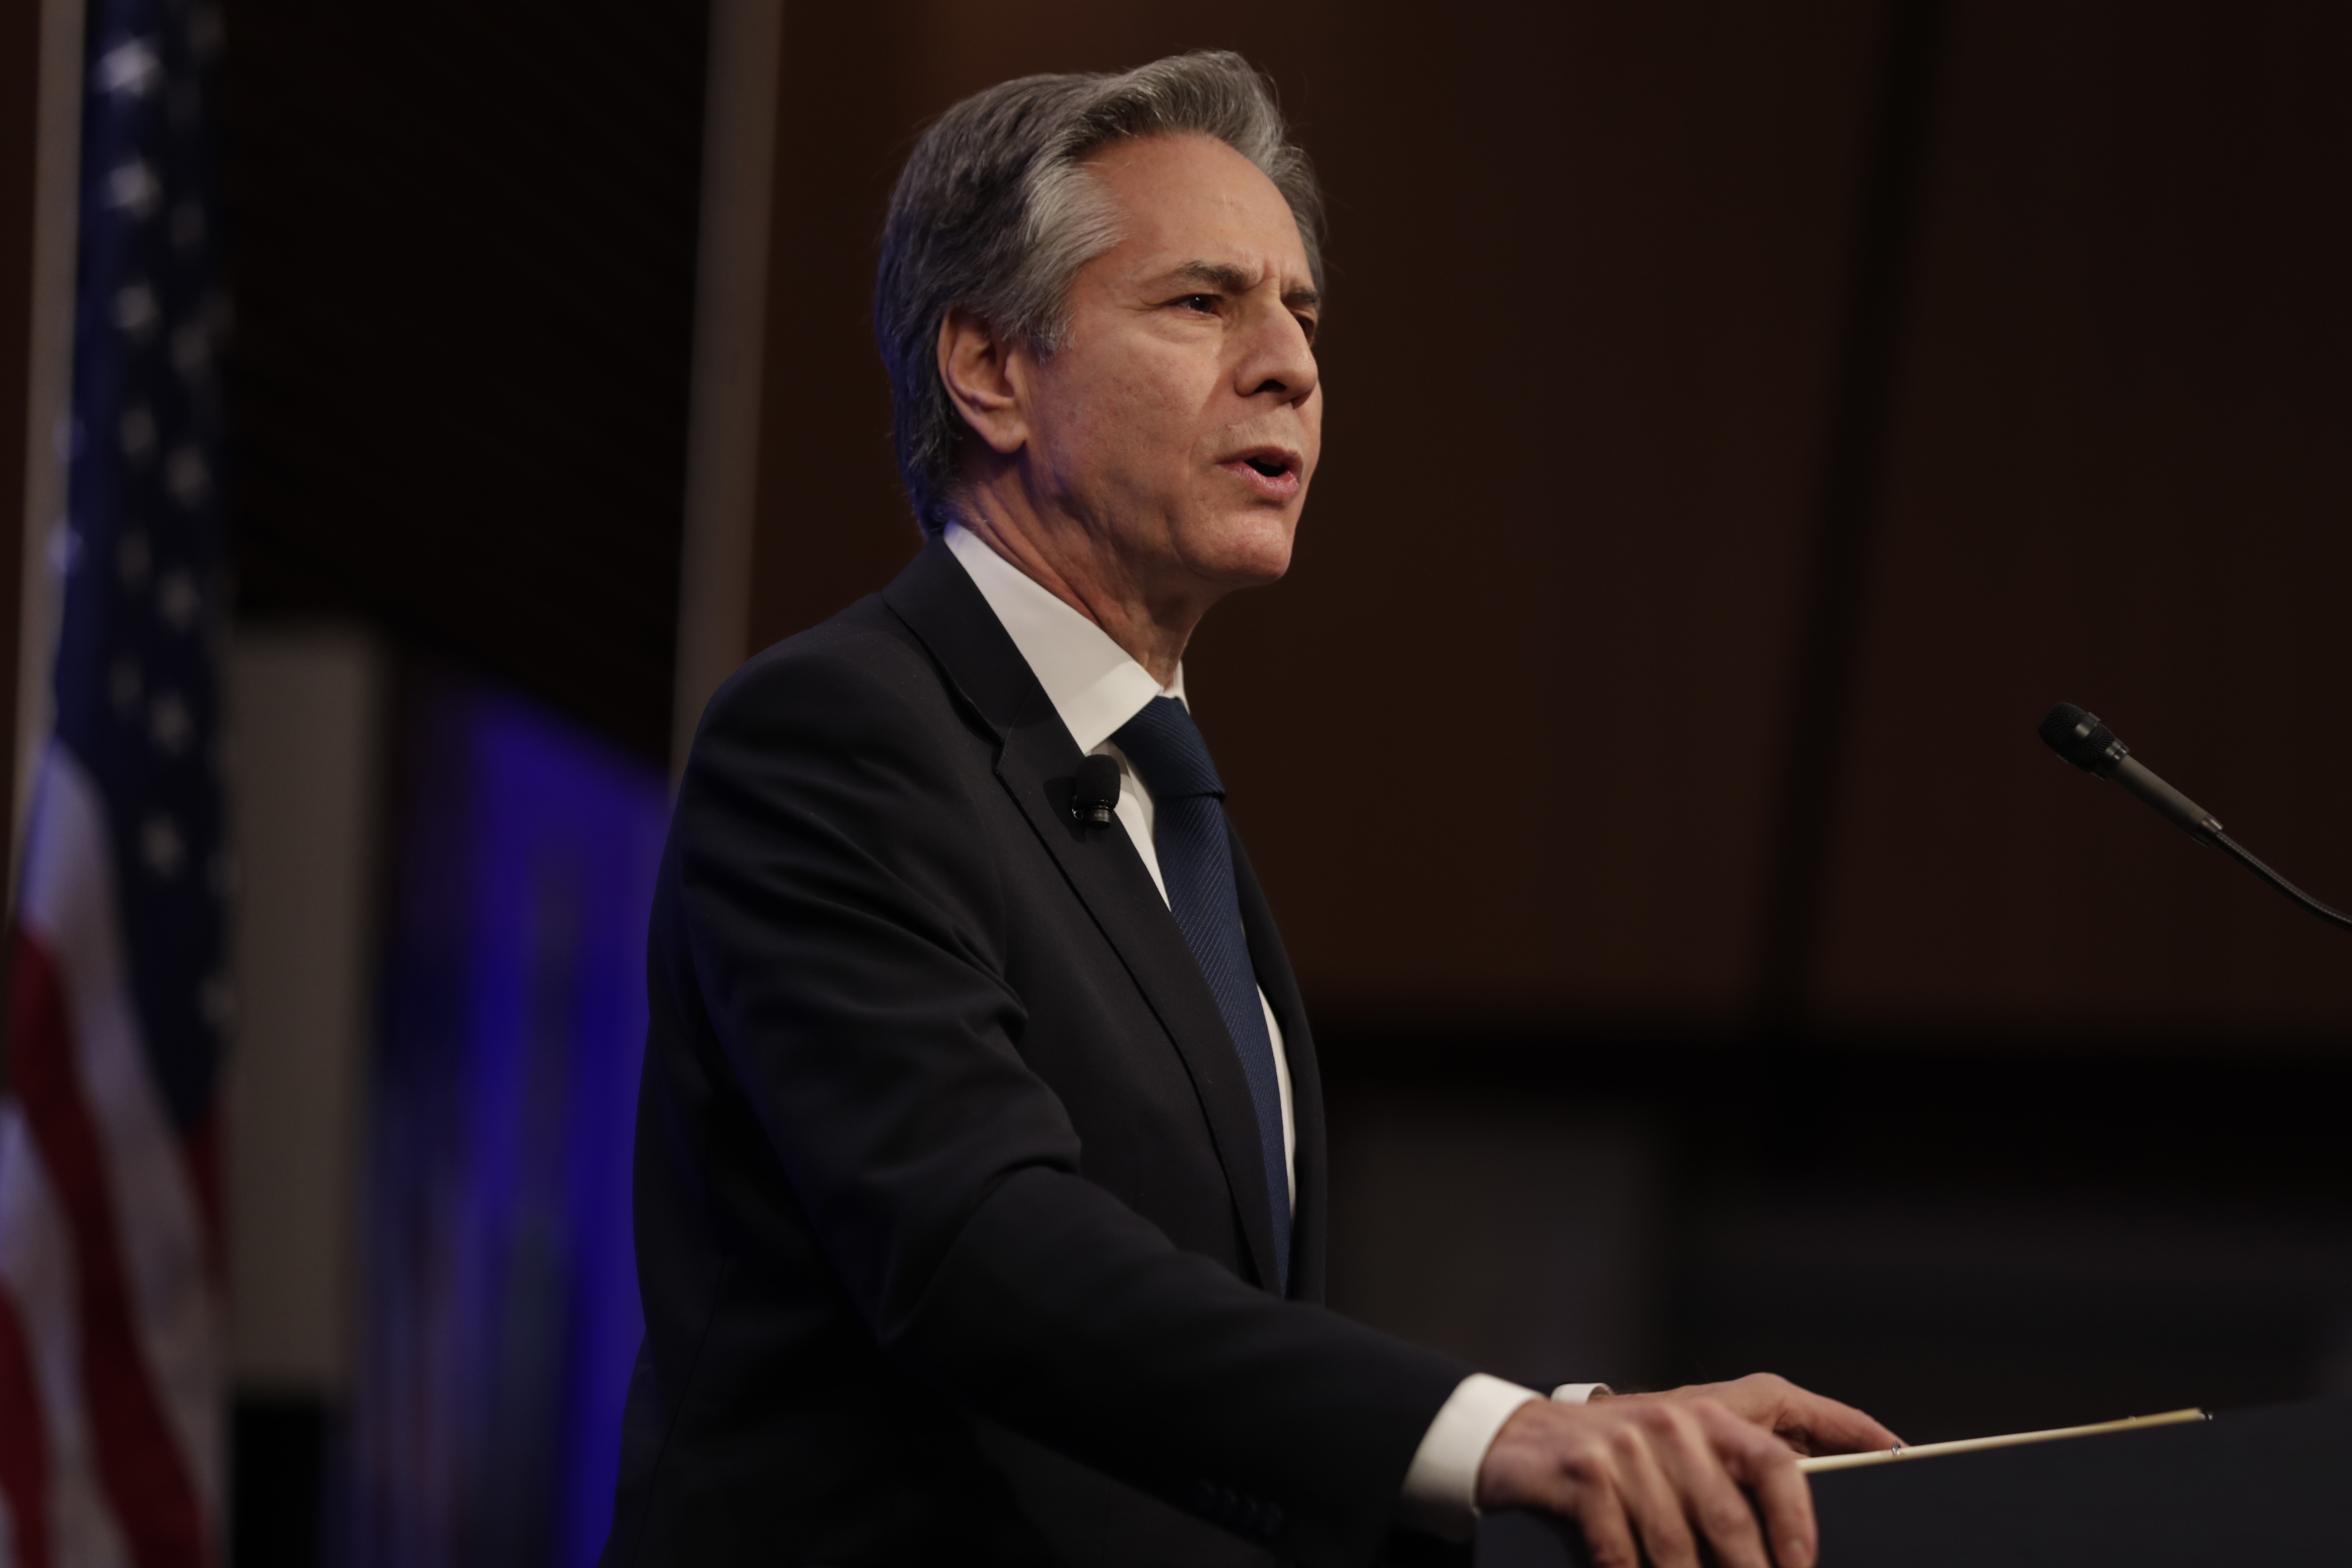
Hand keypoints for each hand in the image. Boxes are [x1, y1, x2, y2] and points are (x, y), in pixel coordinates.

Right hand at [1475, 1375, 1901, 1567]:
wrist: (1521, 1439)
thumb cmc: (1622, 1449)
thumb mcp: (1684, 1440)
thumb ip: (1743, 1462)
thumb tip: (1811, 1527)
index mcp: (1710, 1414)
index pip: (1776, 1461)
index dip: (1803, 1514)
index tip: (1815, 1559)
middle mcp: (1672, 1423)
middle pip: (1731, 1516)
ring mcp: (1626, 1448)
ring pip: (1677, 1544)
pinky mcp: (1583, 1474)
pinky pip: (1621, 1548)